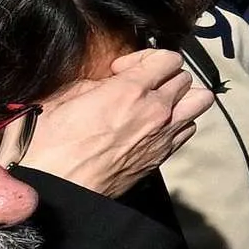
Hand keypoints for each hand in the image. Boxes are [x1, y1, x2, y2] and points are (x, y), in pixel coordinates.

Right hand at [18, 48, 208, 195]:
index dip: (145, 57)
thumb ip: (95, 83)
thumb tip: (109, 83)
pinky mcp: (162, 157)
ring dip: (183, 97)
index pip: (168, 58)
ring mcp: (163, 135)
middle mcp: (155, 111)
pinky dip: (179, 122)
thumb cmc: (49, 147)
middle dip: (163, 76)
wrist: (53, 191)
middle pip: (185, 78)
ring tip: (158, 102)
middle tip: (139, 85)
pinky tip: (155, 126)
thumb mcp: (62, 99)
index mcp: (130, 91)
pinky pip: (188, 129)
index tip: (123, 69)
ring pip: (200, 101)